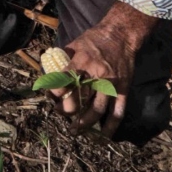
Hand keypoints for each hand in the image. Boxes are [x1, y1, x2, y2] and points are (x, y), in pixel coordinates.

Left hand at [47, 2, 155, 138]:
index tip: (52, 97)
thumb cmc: (94, 39)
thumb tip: (48, 74)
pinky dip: (110, 126)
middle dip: (67, 110)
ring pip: (97, 110)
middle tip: (60, 112)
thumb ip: (62, 60)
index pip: (65, 81)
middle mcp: (97, 74)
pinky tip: (103, 136)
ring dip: (84, 123)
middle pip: (80, 99)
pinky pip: (118, 112)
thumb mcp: (75, 44)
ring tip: (75, 130)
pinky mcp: (123, 90)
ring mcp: (111, 84)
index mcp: (82, 61)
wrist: (121, 35)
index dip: (56, 92)